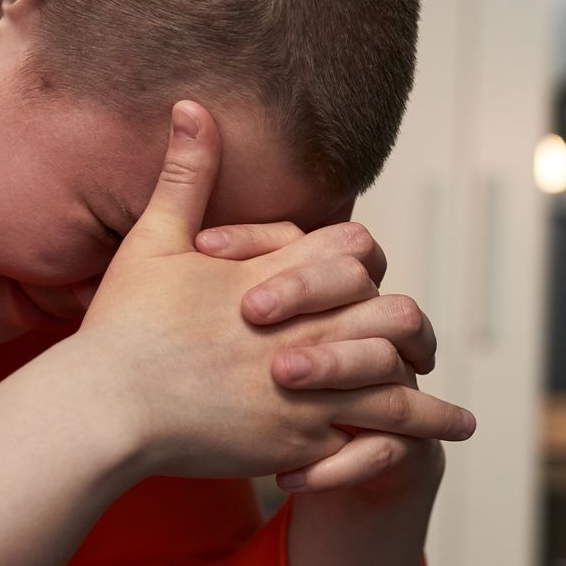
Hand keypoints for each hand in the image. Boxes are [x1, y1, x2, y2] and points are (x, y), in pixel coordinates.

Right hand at [75, 102, 474, 482]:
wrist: (104, 409)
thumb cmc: (123, 327)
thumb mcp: (153, 241)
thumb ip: (186, 176)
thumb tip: (194, 105)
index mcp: (278, 278)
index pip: (356, 254)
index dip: (364, 266)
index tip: (374, 284)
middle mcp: (306, 333)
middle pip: (395, 318)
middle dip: (416, 335)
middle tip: (428, 351)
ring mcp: (308, 393)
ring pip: (397, 391)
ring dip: (433, 408)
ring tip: (461, 423)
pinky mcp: (299, 445)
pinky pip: (368, 446)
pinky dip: (396, 451)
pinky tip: (415, 460)